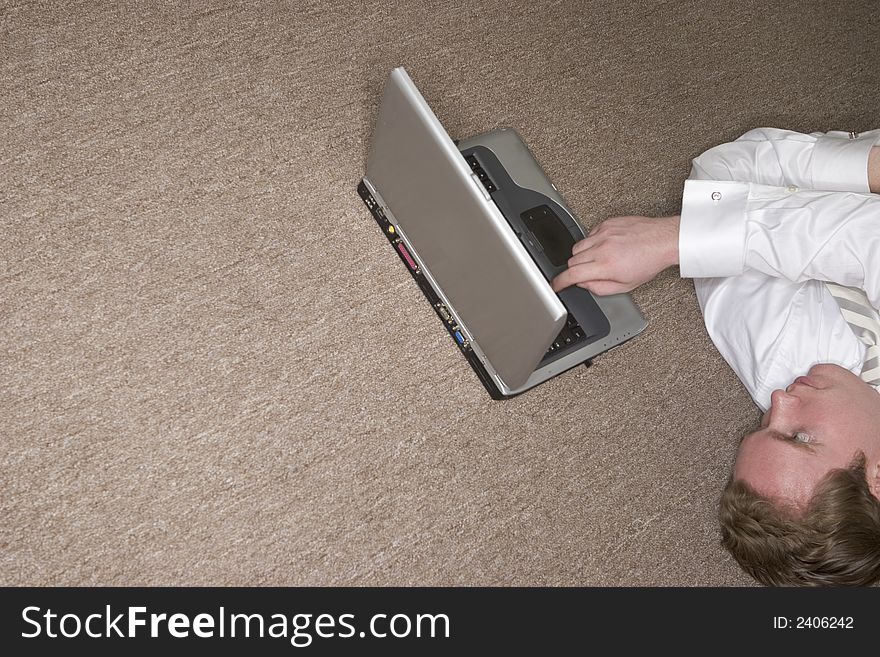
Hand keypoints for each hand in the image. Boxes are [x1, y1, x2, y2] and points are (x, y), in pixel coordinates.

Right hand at [551, 215, 679, 294]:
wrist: (664, 240)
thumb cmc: (649, 262)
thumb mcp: (626, 286)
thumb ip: (600, 288)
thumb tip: (584, 284)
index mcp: (606, 265)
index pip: (572, 274)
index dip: (559, 282)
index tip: (556, 285)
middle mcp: (602, 247)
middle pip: (572, 260)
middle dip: (575, 269)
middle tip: (586, 273)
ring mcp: (604, 233)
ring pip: (577, 247)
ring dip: (582, 256)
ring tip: (598, 260)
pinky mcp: (607, 223)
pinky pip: (589, 235)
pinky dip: (592, 243)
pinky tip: (606, 247)